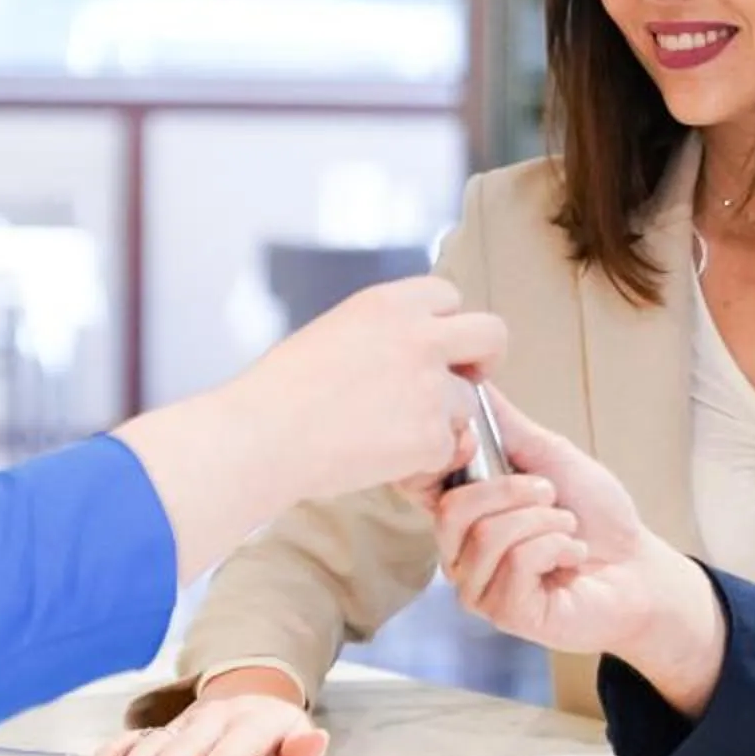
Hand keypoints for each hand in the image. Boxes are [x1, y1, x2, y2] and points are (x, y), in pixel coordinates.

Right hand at [83, 668, 326, 755]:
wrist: (251, 690)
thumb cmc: (274, 729)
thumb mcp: (296, 735)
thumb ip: (302, 747)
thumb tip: (315, 744)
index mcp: (247, 724)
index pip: (230, 752)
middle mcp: (212, 719)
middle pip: (186, 744)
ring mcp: (183, 722)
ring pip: (156, 740)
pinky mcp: (164, 726)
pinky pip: (134, 735)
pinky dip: (112, 751)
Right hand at [227, 277, 507, 497]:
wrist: (262, 436)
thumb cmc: (279, 392)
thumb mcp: (334, 331)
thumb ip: (383, 333)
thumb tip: (408, 351)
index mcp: (390, 303)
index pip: (449, 295)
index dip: (446, 324)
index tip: (438, 347)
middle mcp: (420, 337)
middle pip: (491, 334)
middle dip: (485, 358)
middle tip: (466, 381)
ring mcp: (431, 387)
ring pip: (469, 402)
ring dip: (442, 419)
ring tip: (390, 434)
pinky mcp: (431, 435)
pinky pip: (448, 448)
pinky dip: (424, 460)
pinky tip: (382, 458)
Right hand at [427, 389, 725, 707]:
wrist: (639, 565)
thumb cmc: (596, 514)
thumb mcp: (549, 456)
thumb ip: (505, 426)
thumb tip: (471, 379)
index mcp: (463, 512)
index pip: (416, 485)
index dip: (438, 460)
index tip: (475, 440)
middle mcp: (459, 552)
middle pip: (452, 510)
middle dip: (514, 491)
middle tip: (551, 494)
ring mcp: (478, 587)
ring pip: (488, 536)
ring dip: (545, 521)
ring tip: (567, 529)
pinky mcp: (504, 613)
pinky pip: (517, 563)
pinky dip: (556, 547)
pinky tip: (571, 557)